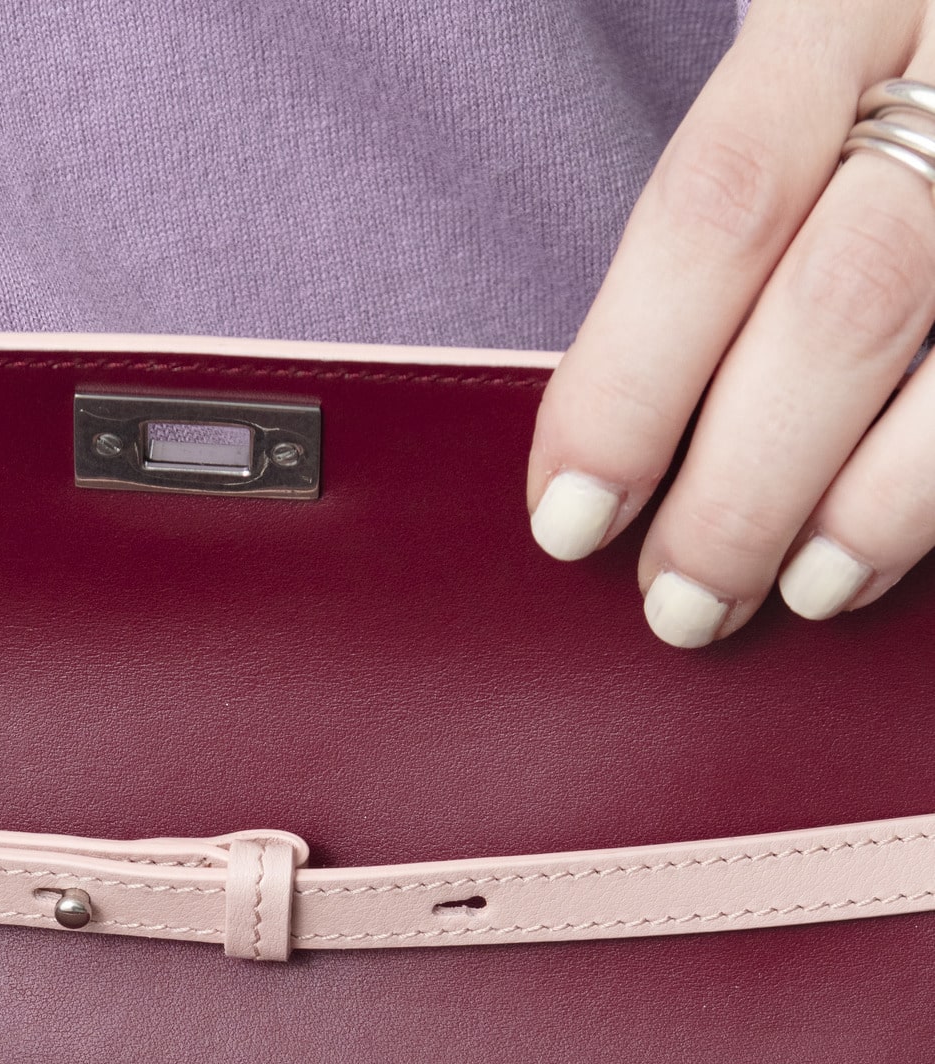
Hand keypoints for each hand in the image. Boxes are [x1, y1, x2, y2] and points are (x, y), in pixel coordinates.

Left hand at [528, 0, 934, 645]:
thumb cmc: (852, 113)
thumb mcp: (784, 103)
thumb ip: (715, 243)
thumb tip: (599, 456)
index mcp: (844, 8)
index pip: (720, 202)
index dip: (631, 377)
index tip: (569, 512)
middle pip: (844, 303)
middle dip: (740, 486)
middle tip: (676, 598)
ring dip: (855, 515)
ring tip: (783, 593)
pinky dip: (924, 504)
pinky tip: (863, 562)